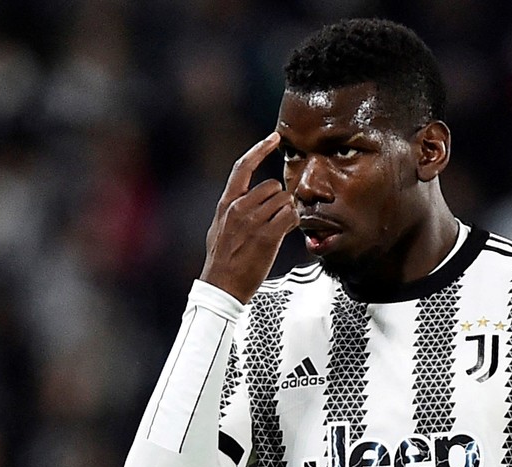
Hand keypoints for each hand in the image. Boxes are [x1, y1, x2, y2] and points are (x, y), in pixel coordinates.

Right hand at [200, 132, 298, 302]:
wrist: (221, 286)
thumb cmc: (222, 260)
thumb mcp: (219, 227)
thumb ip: (232, 209)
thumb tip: (245, 197)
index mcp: (226, 204)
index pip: (242, 167)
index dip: (260, 149)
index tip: (274, 137)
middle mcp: (238, 208)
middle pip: (272, 186)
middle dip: (279, 200)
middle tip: (274, 219)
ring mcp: (253, 222)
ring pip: (284, 201)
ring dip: (287, 213)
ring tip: (276, 230)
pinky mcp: (267, 236)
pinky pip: (290, 217)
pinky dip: (292, 224)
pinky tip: (284, 234)